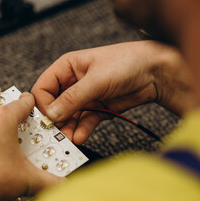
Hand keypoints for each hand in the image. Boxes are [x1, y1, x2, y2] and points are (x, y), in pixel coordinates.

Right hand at [32, 41, 192, 144]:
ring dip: (67, 128)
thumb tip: (52, 114)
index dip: (43, 103)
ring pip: (68, 117)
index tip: (47, 117)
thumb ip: (72, 98)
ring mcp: (84, 97)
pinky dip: (81, 130)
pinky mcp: (96, 109)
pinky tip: (80, 136)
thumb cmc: (127, 62)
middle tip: (55, 133)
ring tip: (68, 139)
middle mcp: (72, 83)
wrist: (156, 72)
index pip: (44, 87)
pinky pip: (84, 122)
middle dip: (55, 119)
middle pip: (54, 104)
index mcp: (66, 68)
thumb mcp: (96, 79)